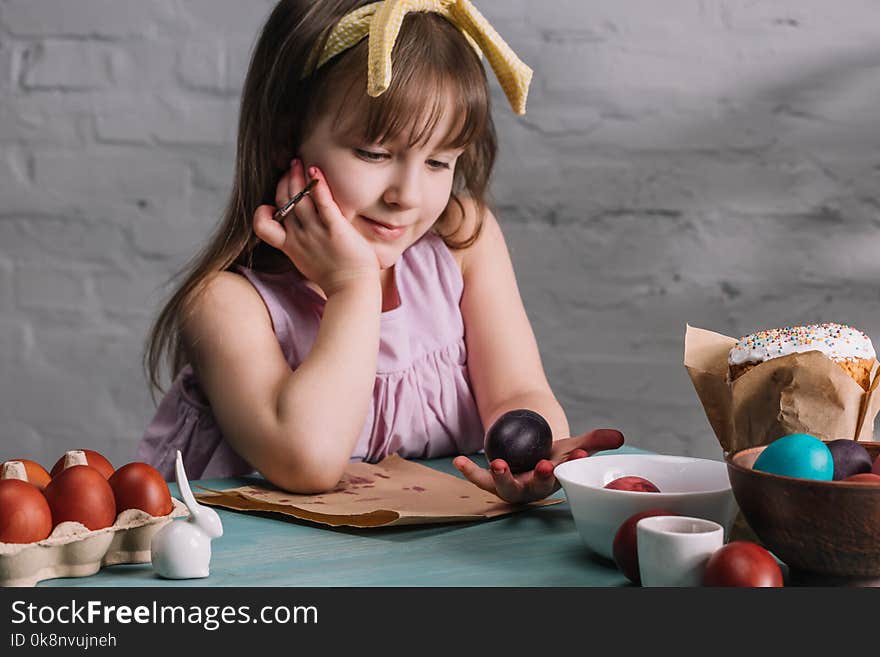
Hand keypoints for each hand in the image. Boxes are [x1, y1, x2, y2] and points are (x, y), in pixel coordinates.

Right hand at [253, 159, 379, 296]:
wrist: (352, 290)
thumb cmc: (336, 278)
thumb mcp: (308, 261)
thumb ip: (301, 244)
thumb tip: (301, 232)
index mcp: (290, 246)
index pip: (264, 223)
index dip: (265, 208)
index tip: (277, 197)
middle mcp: (299, 237)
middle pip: (282, 201)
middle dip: (283, 181)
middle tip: (291, 166)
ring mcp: (316, 232)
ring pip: (297, 197)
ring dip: (296, 176)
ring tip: (299, 162)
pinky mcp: (335, 229)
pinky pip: (322, 202)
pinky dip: (316, 185)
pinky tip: (315, 171)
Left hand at [453, 428, 624, 503]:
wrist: (527, 455)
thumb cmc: (552, 455)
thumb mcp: (571, 445)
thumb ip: (594, 441)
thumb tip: (620, 436)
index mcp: (554, 480)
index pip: (564, 474)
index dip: (570, 465)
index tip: (577, 455)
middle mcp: (532, 488)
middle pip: (536, 487)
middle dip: (540, 478)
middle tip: (545, 467)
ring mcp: (510, 485)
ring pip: (505, 487)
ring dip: (503, 476)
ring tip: (500, 464)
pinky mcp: (490, 480)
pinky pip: (479, 478)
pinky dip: (468, 470)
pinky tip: (457, 460)